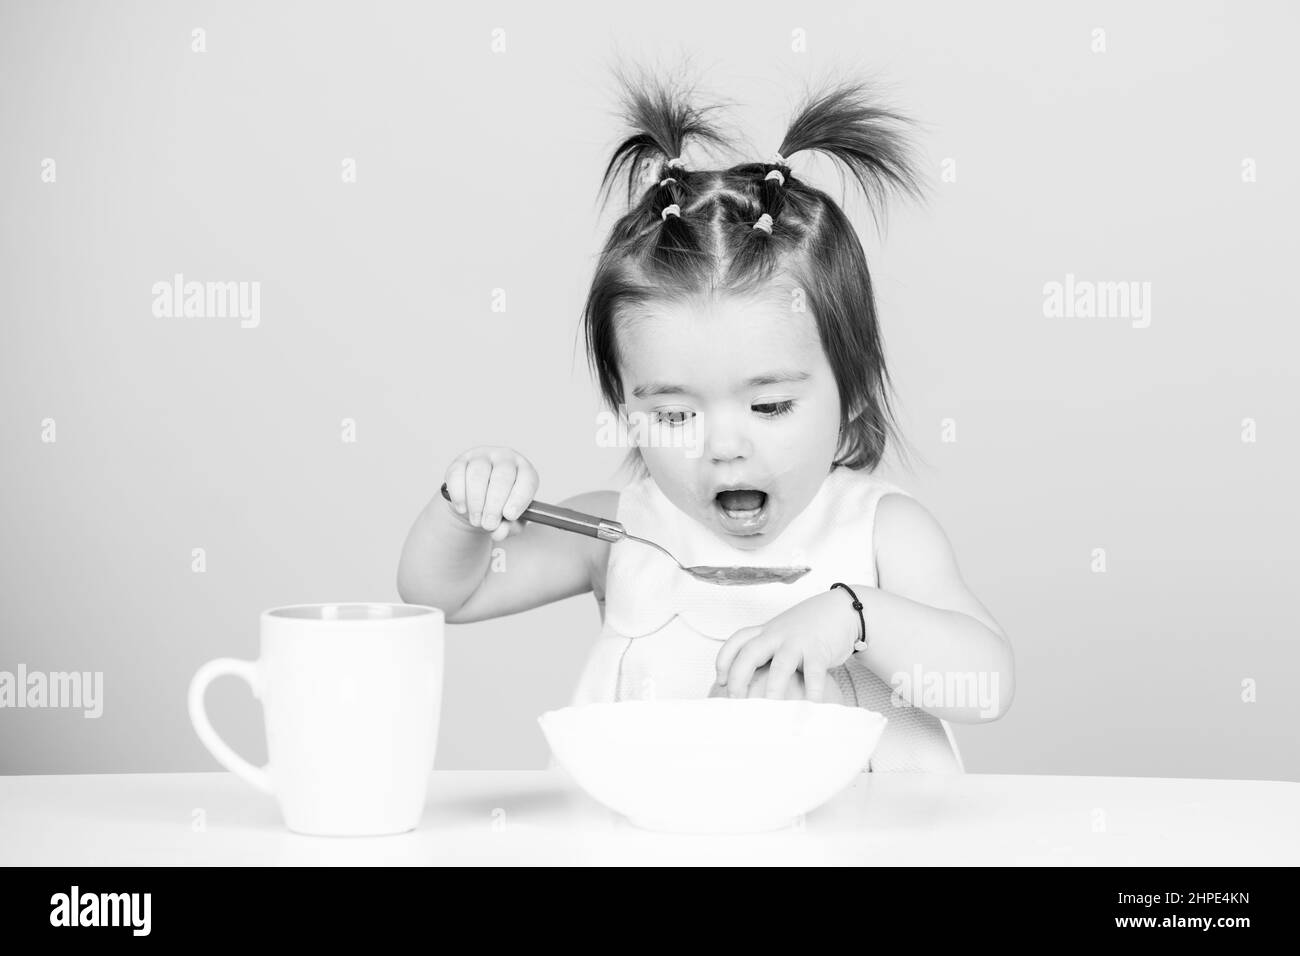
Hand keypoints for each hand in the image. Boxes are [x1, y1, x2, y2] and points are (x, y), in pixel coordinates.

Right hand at [442, 447, 538, 542]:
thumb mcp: (509, 522)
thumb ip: (508, 528)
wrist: (476, 502)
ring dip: (476, 502)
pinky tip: (462, 509)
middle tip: (489, 524)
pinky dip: (459, 494)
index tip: (509, 516)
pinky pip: (458, 474)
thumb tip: (498, 533)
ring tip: (476, 521)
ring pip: (478, 474)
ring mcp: (482, 456)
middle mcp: (506, 458)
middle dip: (494, 504)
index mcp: (525, 471)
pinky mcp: (460, 461)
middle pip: (502, 476)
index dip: (519, 498)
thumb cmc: (500, 509)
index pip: (527, 479)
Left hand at [714, 590, 861, 701]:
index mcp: (766, 631)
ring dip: (773, 689)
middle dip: (739, 677)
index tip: (720, 680)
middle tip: (736, 700)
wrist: (841, 609)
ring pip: (780, 665)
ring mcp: (798, 641)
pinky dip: (812, 693)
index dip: (724, 660)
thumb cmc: (808, 627)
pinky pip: (814, 674)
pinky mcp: (819, 649)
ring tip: (769, 712)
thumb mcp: (782, 632)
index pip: (737, 641)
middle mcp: (777, 634)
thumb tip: (748, 678)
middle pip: (750, 653)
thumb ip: (767, 649)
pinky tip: (809, 710)